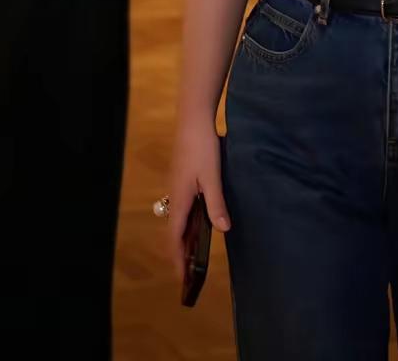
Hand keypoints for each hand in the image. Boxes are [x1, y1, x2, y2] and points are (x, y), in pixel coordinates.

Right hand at [165, 115, 229, 278]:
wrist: (193, 119)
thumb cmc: (202, 148)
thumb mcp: (213, 177)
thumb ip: (216, 204)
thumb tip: (223, 231)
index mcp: (180, 199)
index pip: (175, 236)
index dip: (178, 257)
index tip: (182, 277)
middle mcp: (175, 195)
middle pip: (174, 230)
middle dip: (180, 251)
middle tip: (190, 269)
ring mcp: (177, 185)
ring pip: (178, 217)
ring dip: (184, 236)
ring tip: (196, 250)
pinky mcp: (182, 177)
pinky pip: (182, 207)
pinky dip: (188, 221)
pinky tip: (200, 219)